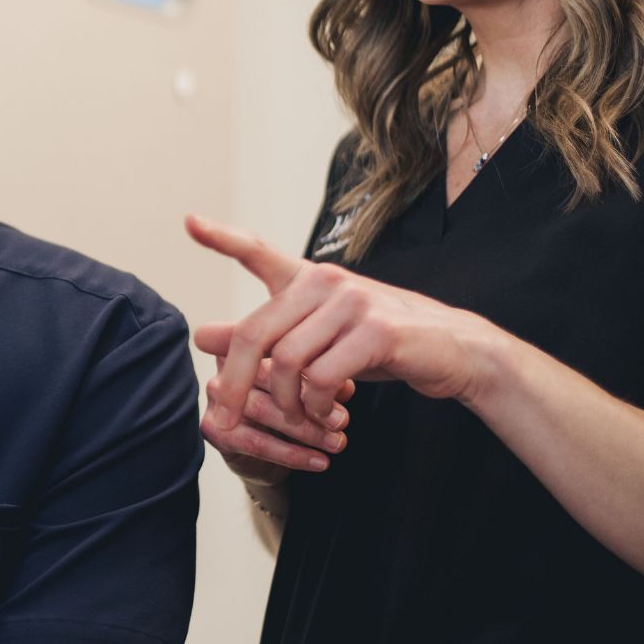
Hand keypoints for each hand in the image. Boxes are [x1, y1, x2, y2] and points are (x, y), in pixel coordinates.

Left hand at [185, 213, 499, 435]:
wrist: (454, 351)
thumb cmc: (378, 345)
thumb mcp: (316, 337)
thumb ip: (265, 335)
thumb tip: (201, 336)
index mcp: (309, 278)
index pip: (258, 251)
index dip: (222, 238)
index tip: (189, 222)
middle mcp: (327, 281)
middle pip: (255, 334)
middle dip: (235, 383)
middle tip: (225, 420)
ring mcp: (353, 302)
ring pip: (285, 361)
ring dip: (284, 403)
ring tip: (299, 418)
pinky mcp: (377, 332)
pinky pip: (320, 377)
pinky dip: (313, 406)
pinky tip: (325, 414)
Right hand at [200, 351, 353, 482]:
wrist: (272, 454)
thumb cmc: (294, 409)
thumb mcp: (315, 390)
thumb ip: (325, 381)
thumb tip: (345, 387)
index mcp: (251, 344)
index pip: (280, 349)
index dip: (314, 371)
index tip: (348, 392)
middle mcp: (227, 365)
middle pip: (270, 378)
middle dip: (310, 402)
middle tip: (342, 421)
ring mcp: (217, 396)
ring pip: (263, 410)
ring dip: (306, 430)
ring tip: (337, 443)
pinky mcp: (215, 428)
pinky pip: (256, 442)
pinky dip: (293, 454)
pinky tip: (320, 462)